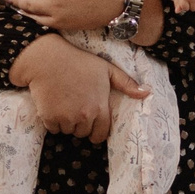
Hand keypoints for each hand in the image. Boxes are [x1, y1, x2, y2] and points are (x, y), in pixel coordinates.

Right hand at [13, 35, 146, 142]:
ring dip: (67, 123)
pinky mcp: (49, 118)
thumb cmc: (79, 62)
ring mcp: (66, 118)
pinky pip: (53, 129)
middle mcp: (84, 117)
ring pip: (68, 131)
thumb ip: (126, 83)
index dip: (96, 131)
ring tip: (65, 104)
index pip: (100, 135)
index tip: (91, 123)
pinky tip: (54, 105)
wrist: (47, 59)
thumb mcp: (106, 69)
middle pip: (83, 134)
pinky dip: (53, 121)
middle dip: (80, 125)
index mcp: (99, 108)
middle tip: (76, 106)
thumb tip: (147, 93)